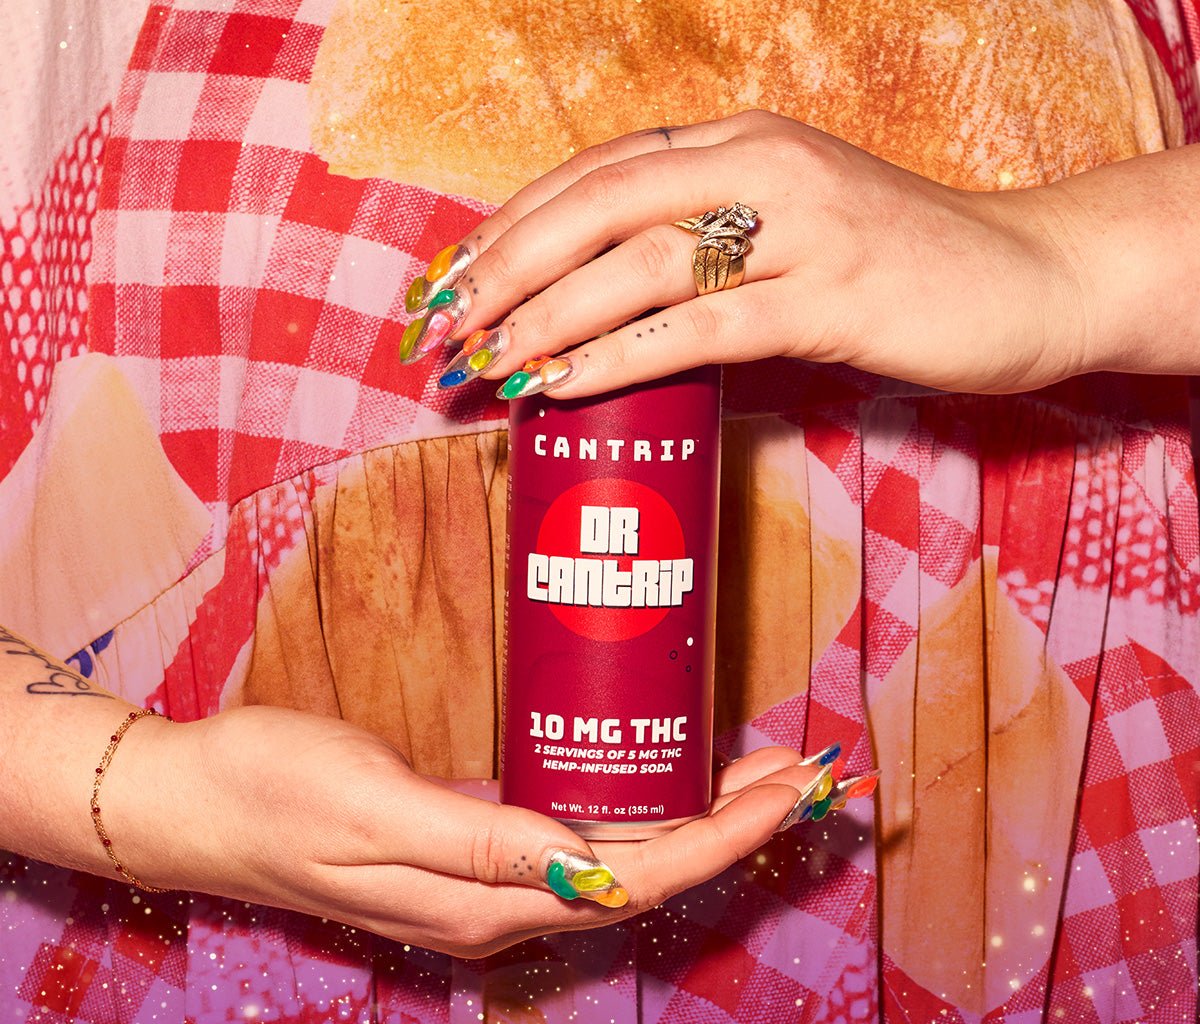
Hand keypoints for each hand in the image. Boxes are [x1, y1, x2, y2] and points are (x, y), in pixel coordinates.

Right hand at [112, 705, 836, 956]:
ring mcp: (487, 878)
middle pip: (648, 870)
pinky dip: (637, 805)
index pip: (639, 874)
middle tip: (803, 773)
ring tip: (759, 771)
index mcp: (488, 901)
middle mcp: (501, 903)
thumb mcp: (373, 810)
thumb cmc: (275, 792)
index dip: (723, 837)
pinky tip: (658, 776)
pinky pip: (581, 833)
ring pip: (623, 853)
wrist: (200, 803)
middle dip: (734, 826)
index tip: (790, 793)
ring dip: (697, 816)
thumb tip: (589, 863)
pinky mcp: (471, 844)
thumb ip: (481, 842)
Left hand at [399, 109, 1086, 395]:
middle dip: (503, 264)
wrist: (1030, 278)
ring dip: (544, 313)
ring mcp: (798, 226)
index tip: (450, 276)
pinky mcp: (830, 296)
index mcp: (741, 143)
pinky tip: (558, 384)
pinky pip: (698, 327)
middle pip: (597, 203)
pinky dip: (617, 356)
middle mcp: (760, 164)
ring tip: (480, 360)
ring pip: (638, 262)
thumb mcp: (792, 237)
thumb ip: (708, 257)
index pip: (596, 172)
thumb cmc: (899, 268)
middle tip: (439, 325)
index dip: (512, 222)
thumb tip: (609, 320)